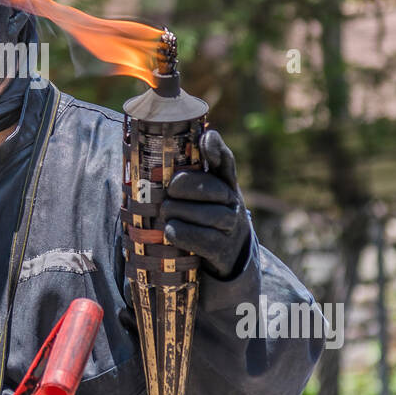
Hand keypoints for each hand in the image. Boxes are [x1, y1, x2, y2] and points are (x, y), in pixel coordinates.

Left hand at [159, 129, 251, 279]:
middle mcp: (232, 200)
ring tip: (167, 214)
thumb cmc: (205, 217)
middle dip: (180, 188)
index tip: (206, 138)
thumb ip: (189, 172)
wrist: (228, 256)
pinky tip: (170, 231)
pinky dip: (178, 233)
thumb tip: (162, 152)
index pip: (225, 160)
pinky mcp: (222, 249)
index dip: (216, 149)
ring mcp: (230, 225)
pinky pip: (196, 237)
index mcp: (226, 181)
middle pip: (205, 186)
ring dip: (175, 213)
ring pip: (200, 213)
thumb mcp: (203, 194)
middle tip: (169, 194)